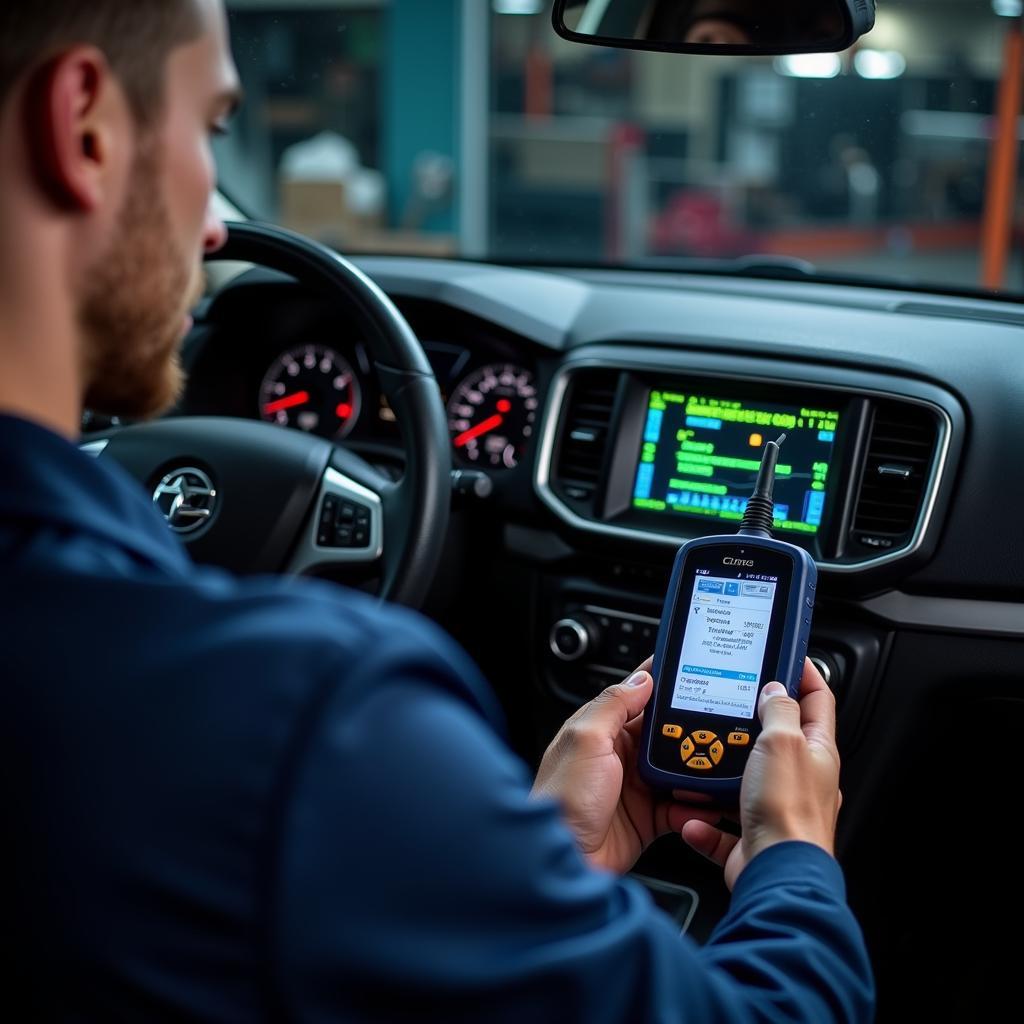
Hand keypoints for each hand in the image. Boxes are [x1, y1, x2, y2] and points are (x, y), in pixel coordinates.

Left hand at [532, 657, 720, 873]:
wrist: (565, 861)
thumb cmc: (561, 801)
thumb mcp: (585, 741)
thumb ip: (613, 706)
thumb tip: (642, 679)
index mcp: (601, 730)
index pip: (637, 697)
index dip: (663, 684)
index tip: (693, 671)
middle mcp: (620, 756)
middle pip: (665, 734)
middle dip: (691, 731)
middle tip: (718, 725)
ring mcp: (635, 788)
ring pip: (678, 770)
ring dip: (697, 770)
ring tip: (716, 767)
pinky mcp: (648, 818)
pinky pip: (681, 807)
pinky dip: (695, 806)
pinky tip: (704, 805)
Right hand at [673, 659, 841, 889]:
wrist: (776, 873)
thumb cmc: (788, 812)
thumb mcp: (782, 741)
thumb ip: (779, 711)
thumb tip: (777, 688)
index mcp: (816, 751)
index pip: (817, 699)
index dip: (804, 672)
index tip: (786, 653)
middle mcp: (801, 779)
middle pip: (779, 738)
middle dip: (752, 720)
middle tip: (730, 701)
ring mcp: (777, 808)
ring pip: (745, 779)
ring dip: (721, 772)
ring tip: (701, 758)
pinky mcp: (753, 836)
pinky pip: (722, 825)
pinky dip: (704, 822)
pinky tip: (694, 818)